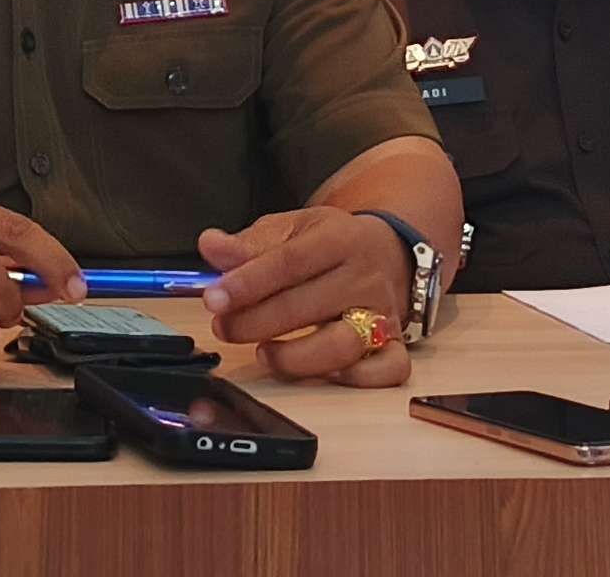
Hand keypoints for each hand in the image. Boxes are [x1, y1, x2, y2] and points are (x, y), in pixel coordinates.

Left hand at [197, 208, 410, 385]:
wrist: (385, 252)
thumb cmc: (330, 245)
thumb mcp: (291, 230)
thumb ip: (249, 243)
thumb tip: (212, 247)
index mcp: (340, 239)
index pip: (290, 262)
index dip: (248, 283)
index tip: (214, 298)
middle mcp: (365, 277)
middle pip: (308, 306)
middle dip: (255, 322)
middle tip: (223, 326)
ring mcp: (383, 314)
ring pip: (343, 346)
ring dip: (294, 358)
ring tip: (263, 353)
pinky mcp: (396, 346)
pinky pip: (386, 370)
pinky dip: (354, 378)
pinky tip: (318, 371)